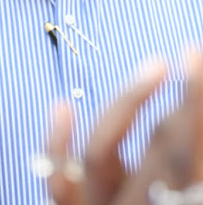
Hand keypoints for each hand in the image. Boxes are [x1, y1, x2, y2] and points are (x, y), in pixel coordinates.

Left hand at [49, 52, 202, 204]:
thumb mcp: (189, 195)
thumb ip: (192, 164)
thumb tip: (188, 120)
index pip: (183, 155)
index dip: (193, 106)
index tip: (196, 59)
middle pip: (159, 151)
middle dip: (181, 103)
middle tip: (192, 57)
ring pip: (103, 154)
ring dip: (128, 105)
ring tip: (156, 67)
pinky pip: (58, 180)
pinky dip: (58, 142)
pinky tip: (63, 105)